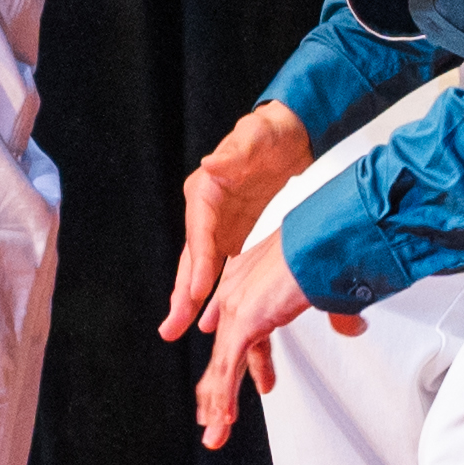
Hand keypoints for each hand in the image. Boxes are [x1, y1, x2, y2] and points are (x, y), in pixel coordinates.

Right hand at [159, 102, 318, 343]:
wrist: (291, 135)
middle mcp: (209, 214)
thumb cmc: (270, 132)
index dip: (197, 264)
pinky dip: (224, 296)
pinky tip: (223, 320)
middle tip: (172, 327)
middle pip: (193, 260)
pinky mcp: (239, 238)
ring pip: (206, 273)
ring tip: (187, 332)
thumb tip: (211, 163)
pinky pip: (228, 273)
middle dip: (183, 296)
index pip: (199, 234)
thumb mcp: (255, 135)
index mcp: (206, 192)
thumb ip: (235, 151)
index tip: (196, 292)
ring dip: (197, 303)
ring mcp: (223, 229)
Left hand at [177, 224, 359, 453]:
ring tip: (216, 433)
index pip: (238, 330)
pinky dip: (226, 396)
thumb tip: (350, 328)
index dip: (238, 361)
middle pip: (223, 351)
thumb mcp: (333, 291)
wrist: (330, 237)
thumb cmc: (331, 250)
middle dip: (219, 389)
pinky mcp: (244, 320)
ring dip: (219, 404)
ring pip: (221, 365)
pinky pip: (228, 367)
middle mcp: (237, 292)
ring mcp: (237, 307)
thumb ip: (337, 313)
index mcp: (252, 281)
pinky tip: (224, 418)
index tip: (244, 382)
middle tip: (214, 417)